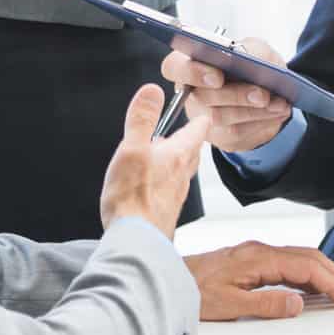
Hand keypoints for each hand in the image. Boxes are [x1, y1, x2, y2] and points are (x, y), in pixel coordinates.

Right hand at [97, 83, 208, 239]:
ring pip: (181, 172)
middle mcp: (181, 176)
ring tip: (163, 155)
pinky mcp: (165, 213)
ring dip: (176, 161)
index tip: (201, 110)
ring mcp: (175, 196)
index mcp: (177, 155)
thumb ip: (142, 120)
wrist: (136, 243)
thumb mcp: (132, 149)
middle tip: (185, 130)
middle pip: (191, 152)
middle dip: (188, 139)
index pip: (197, 130)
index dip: (199, 117)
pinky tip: (151, 185)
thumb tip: (152, 90)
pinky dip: (165, 181)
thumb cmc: (133, 199)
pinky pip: (169, 190)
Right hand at [163, 35, 294, 153]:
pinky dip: (262, 121)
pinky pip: (237, 133)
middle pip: (202, 98)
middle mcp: (192, 93)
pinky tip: (278, 112)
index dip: (192, 73)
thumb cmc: (253, 64)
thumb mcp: (256, 48)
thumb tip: (247, 60)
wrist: (269, 90)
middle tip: (261, 94)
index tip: (218, 77)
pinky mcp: (220, 136)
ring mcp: (203, 118)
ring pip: (221, 119)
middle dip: (235, 96)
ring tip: (277, 103)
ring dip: (253, 111)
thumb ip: (250, 49)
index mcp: (192, 63)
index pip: (174, 67)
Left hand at [187, 240, 333, 320]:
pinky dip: (308, 274)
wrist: (165, 278)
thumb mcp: (228, 306)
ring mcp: (257, 253)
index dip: (332, 283)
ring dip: (325, 274)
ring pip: (301, 258)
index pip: (307, 267)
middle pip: (311, 258)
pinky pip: (289, 263)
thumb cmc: (191, 292)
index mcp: (259, 258)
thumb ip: (266, 304)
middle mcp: (261, 250)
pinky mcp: (251, 260)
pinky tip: (313, 288)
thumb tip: (299, 304)